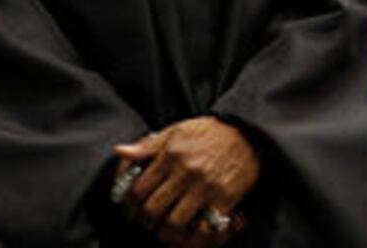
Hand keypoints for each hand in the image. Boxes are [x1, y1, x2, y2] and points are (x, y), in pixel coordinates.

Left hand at [113, 117, 258, 244]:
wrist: (247, 131)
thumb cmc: (208, 131)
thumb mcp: (176, 131)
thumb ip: (148, 145)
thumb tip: (119, 151)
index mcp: (171, 154)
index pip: (139, 188)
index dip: (130, 204)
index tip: (130, 208)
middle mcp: (186, 171)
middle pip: (153, 209)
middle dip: (146, 220)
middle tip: (146, 222)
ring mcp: (205, 186)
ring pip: (175, 222)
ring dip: (167, 231)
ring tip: (165, 230)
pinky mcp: (224, 198)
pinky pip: (204, 227)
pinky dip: (195, 234)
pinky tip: (191, 230)